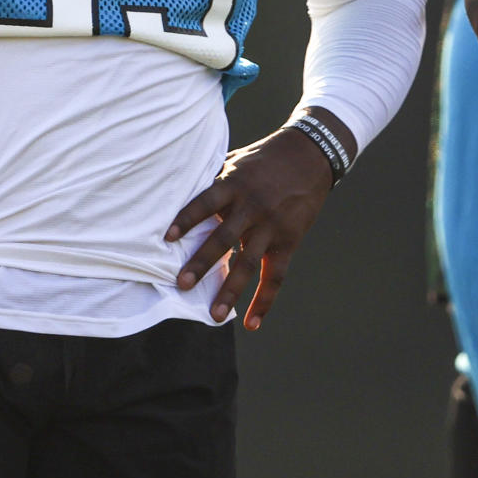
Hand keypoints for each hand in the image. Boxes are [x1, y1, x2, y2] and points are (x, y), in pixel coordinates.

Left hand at [165, 123, 338, 330]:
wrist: (310, 155)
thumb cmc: (263, 158)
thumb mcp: (235, 160)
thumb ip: (212, 179)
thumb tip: (177, 191)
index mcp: (234, 183)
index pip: (206, 202)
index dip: (187, 218)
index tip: (166, 237)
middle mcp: (252, 206)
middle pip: (224, 238)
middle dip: (202, 263)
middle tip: (182, 284)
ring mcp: (272, 226)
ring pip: (249, 263)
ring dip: (230, 291)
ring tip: (214, 315)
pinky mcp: (289, 241)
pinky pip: (276, 276)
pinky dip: (264, 300)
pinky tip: (251, 323)